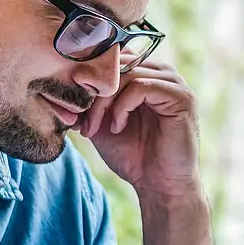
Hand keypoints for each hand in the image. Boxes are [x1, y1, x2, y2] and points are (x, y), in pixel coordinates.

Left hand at [80, 60, 202, 202]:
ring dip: (104, 102)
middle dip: (94, 93)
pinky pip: (142, 87)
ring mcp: (175, 83)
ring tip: (97, 127)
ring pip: (127, 74)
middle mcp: (163, 73)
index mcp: (147, 75)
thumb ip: (88, 103)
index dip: (90, 79)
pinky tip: (118, 127)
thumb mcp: (101, 124)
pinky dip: (122, 106)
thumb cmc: (134, 156)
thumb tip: (61, 86)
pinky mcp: (182, 97)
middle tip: (83, 122)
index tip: (73, 107)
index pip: (114, 58)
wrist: (159, 186)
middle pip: (119, 64)